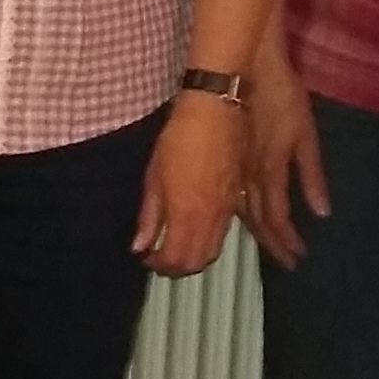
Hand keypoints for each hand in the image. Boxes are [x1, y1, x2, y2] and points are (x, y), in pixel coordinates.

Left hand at [138, 95, 246, 276]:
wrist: (218, 110)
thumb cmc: (180, 137)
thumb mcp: (155, 175)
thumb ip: (150, 215)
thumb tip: (140, 246)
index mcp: (188, 214)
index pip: (176, 260)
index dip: (159, 266)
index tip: (146, 257)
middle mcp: (211, 219)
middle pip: (198, 262)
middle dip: (177, 267)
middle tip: (160, 256)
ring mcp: (228, 210)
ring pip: (213, 251)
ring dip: (194, 257)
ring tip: (177, 244)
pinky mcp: (237, 199)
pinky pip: (223, 234)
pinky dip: (208, 242)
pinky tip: (195, 227)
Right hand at [238, 45, 327, 268]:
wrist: (244, 70)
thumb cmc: (282, 97)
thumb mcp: (305, 135)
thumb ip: (312, 175)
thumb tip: (322, 212)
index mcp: (271, 172)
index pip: (277, 219)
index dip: (287, 242)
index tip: (297, 258)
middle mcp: (249, 178)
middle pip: (258, 222)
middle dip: (273, 244)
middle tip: (286, 262)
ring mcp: (233, 169)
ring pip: (242, 212)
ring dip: (256, 232)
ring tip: (269, 246)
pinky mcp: (225, 158)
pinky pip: (231, 196)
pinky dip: (240, 213)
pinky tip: (243, 218)